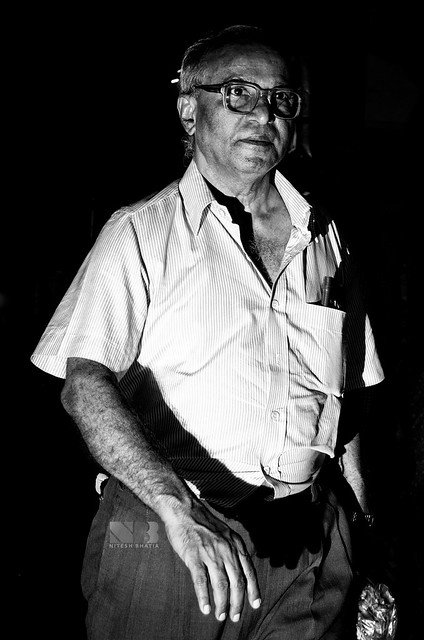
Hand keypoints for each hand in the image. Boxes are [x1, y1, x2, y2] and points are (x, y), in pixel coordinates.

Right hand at [164, 501, 260, 622]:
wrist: (184, 509)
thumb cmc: (203, 522)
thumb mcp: (225, 533)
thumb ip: (233, 550)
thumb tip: (238, 571)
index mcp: (235, 544)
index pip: (249, 571)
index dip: (253, 590)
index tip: (255, 604)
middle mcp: (226, 550)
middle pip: (237, 582)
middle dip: (238, 603)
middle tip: (235, 617)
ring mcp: (210, 553)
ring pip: (221, 585)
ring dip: (222, 604)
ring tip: (220, 616)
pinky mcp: (194, 556)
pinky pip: (201, 581)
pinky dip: (204, 597)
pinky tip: (205, 608)